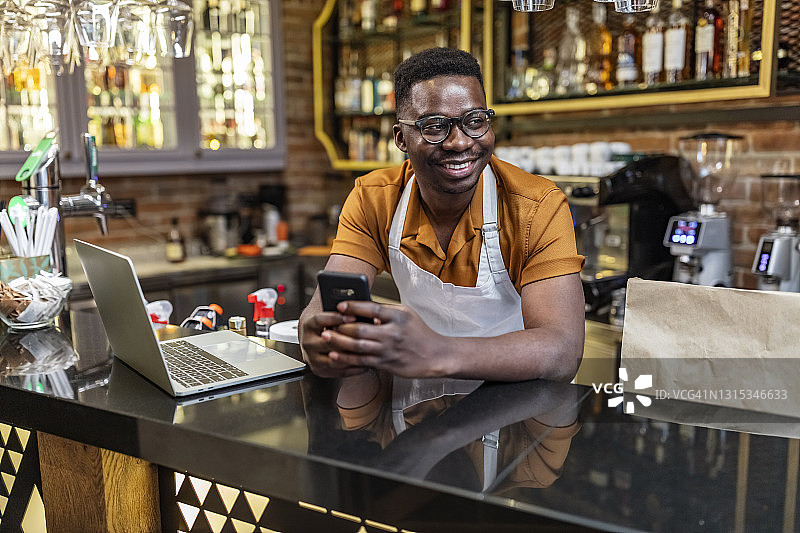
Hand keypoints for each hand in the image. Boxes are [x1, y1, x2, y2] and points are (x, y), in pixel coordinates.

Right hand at [298, 308, 371, 377]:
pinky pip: (338, 371)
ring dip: (351, 356)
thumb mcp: (329, 312)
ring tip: (366, 350)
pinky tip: (364, 361)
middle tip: (364, 337)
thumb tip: (357, 301)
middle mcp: (308, 342)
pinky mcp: (319, 369)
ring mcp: (312, 357)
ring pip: (333, 359)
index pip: (320, 320)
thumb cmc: (327, 323)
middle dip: (347, 340)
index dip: (336, 318)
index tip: (352, 316)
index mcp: (309, 325)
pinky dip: (352, 368)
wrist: (314, 338)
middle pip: (328, 342)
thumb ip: (341, 308)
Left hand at [322, 301, 451, 377]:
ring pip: (358, 346)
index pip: (372, 308)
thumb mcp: (406, 314)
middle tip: (326, 324)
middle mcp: (393, 333)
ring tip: (325, 337)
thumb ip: (385, 311)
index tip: (339, 305)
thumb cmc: (419, 333)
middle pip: (360, 328)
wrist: (436, 355)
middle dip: (340, 326)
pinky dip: (346, 359)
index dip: (353, 306)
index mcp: (398, 316)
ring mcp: (389, 350)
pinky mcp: (387, 364)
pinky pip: (362, 361)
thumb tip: (360, 308)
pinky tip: (335, 355)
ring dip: (339, 342)